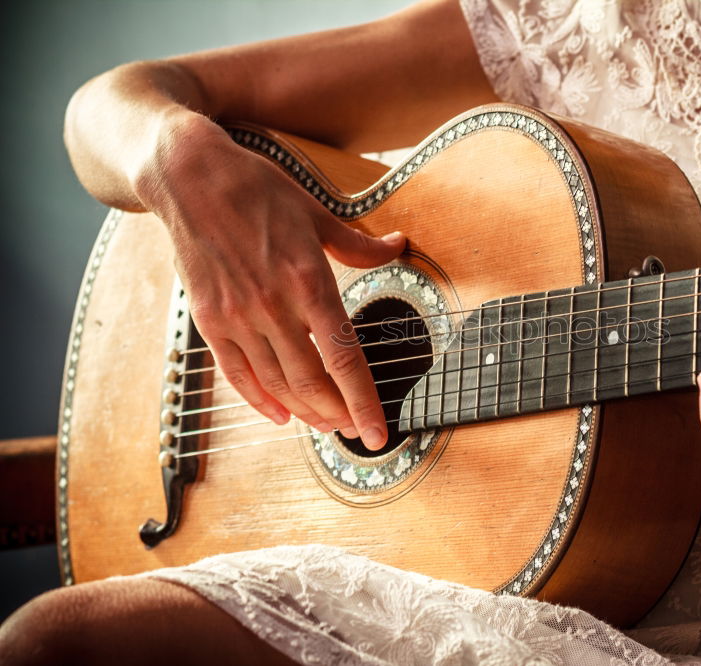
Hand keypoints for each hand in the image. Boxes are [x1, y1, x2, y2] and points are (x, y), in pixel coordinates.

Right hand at [147, 119, 405, 449]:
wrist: (190, 177)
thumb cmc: (258, 190)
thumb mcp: (318, 213)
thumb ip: (359, 244)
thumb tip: (398, 245)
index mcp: (309, 281)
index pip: (344, 358)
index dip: (364, 403)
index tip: (378, 432)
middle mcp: (274, 306)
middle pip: (312, 382)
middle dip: (337, 415)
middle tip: (354, 431)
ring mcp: (238, 316)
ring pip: (276, 384)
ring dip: (304, 412)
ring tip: (326, 425)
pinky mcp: (209, 320)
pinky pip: (236, 374)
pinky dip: (259, 400)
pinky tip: (278, 415)